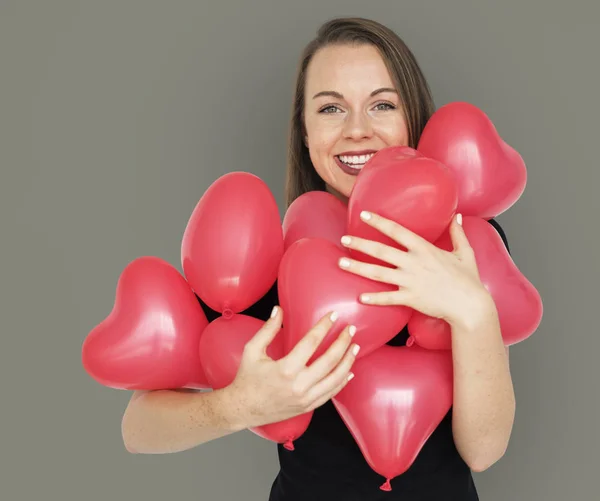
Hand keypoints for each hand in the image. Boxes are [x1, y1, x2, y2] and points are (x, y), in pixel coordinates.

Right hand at [226, 307, 358, 428]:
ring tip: (355, 347)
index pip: (312, 342)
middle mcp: (299, 385)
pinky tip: (349, 371)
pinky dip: (342, 381)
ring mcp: (305, 398)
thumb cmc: (247, 378)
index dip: (324, 326)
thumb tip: (279, 310)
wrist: (244, 408)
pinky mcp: (308, 406)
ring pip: (335, 378)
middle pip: (329, 360)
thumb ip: (267, 329)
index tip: (334, 316)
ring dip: (348, 361)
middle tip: (351, 329)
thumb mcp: (252, 350)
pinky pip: (331, 394)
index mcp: (285, 369)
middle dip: (343, 342)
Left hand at [338, 211, 493, 327]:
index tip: (364, 214)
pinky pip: (388, 298)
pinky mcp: (410, 298)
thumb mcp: (466, 253)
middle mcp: (413, 262)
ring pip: (378, 273)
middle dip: (360, 243)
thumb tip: (458, 216)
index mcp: (424, 249)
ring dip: (358, 267)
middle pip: (381, 251)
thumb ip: (458, 233)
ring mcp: (410, 281)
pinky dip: (374, 298)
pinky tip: (360, 297)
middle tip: (343, 238)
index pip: (397, 231)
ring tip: (341, 262)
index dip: (379, 222)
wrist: (470, 305)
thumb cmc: (468, 280)